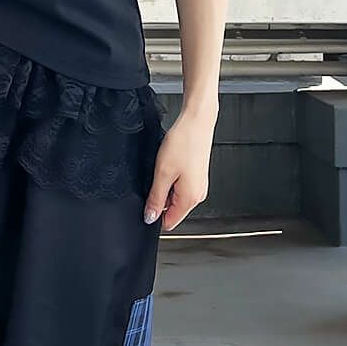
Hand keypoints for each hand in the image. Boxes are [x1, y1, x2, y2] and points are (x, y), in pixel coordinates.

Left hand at [143, 107, 215, 230]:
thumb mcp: (162, 173)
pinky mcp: (197, 177)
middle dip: (159, 200)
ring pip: (175, 198)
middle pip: (172, 210)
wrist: (197, 122)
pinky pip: (180, 187)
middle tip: (156, 179)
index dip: (154, 216)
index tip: (147, 202)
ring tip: (165, 169)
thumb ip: (155, 199)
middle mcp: (198, 195)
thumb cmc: (184, 143)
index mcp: (190, 198)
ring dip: (165, 188)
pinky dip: (171, 180)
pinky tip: (170, 165)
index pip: (169, 222)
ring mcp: (199, 186)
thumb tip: (150, 217)